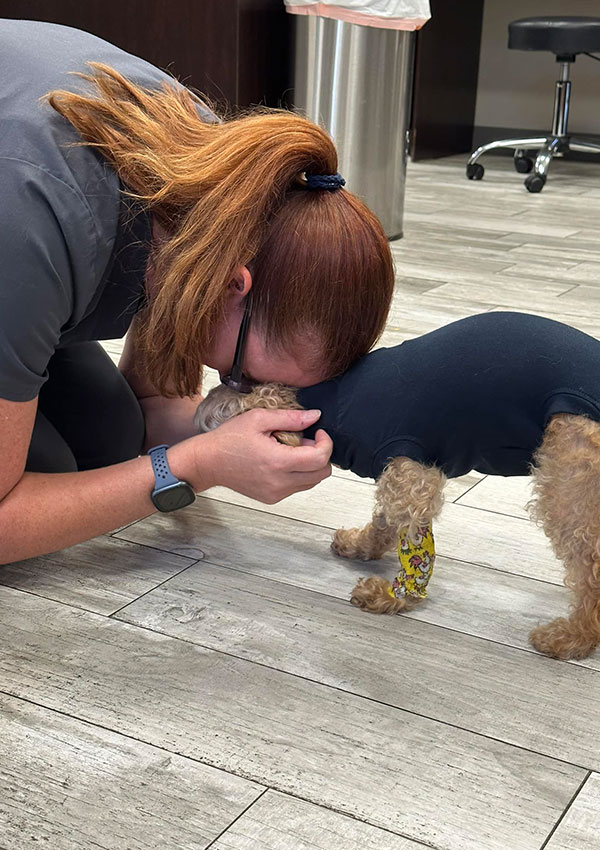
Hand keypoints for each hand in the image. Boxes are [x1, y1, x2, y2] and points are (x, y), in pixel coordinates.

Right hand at [193, 408, 331, 502]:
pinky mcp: (272, 498)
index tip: (319, 433)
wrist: (208, 462)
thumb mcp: (259, 419)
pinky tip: (280, 461)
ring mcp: (276, 493)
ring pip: (311, 482)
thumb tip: (315, 416)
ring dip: (309, 465)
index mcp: (278, 462)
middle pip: (321, 474)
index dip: (326, 444)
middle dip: (320, 455)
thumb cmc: (229, 439)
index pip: (320, 459)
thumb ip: (291, 418)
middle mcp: (279, 482)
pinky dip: (297, 474)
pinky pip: (297, 487)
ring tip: (290, 450)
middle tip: (305, 441)